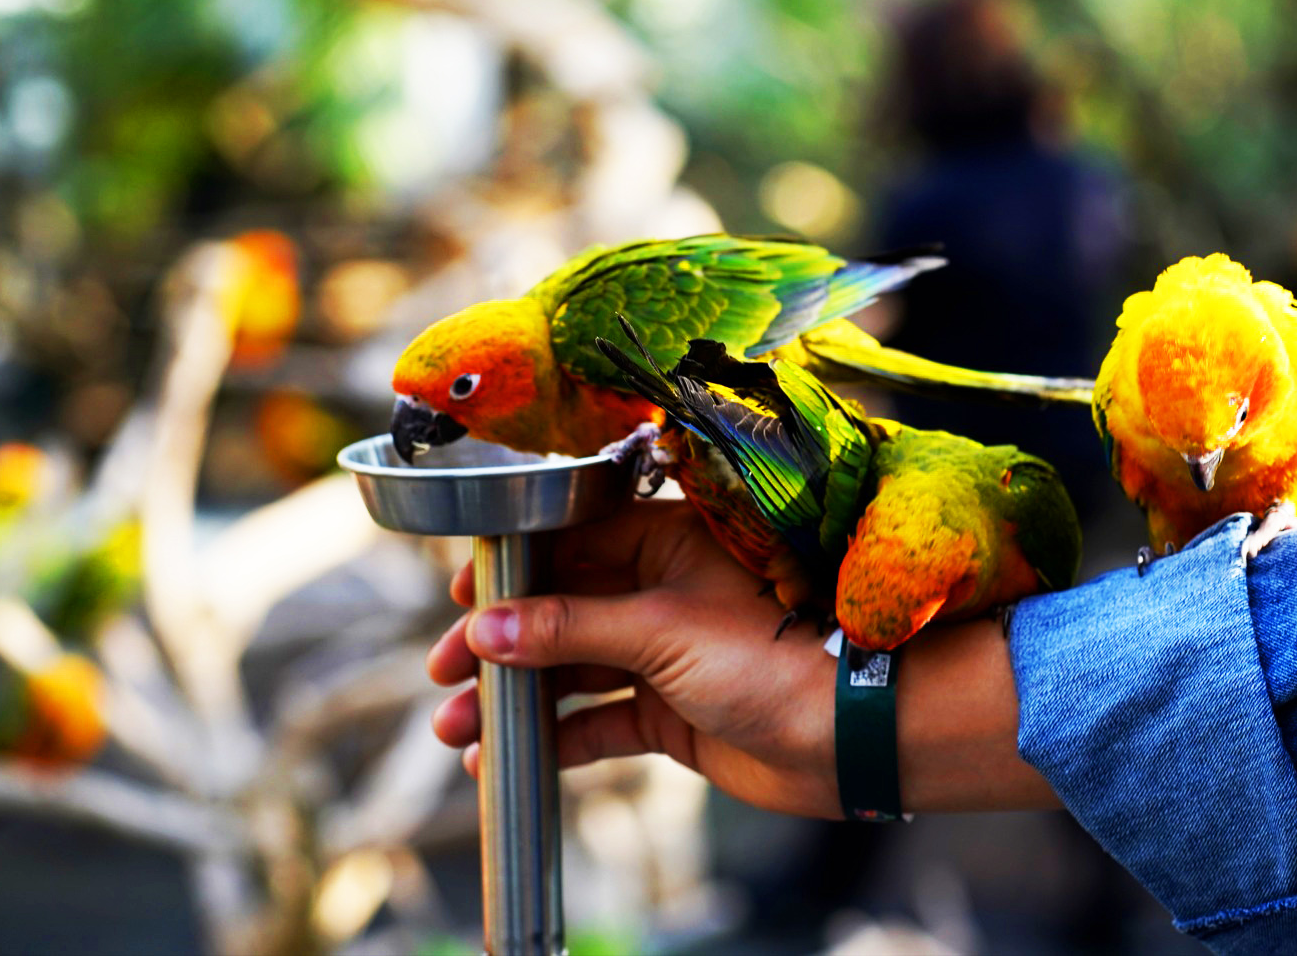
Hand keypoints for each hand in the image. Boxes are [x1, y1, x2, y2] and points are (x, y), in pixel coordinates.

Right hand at [426, 499, 1060, 816]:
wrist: (852, 734)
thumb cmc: (779, 655)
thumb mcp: (662, 630)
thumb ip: (572, 627)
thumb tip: (488, 627)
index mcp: (672, 540)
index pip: (573, 539)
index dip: (513, 567)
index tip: (461, 593)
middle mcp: (666, 589)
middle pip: (561, 606)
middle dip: (500, 640)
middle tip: (444, 670)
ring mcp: (667, 653)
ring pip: (571, 667)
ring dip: (515, 695)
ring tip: (458, 728)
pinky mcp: (672, 712)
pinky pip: (598, 720)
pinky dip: (554, 737)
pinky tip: (509, 758)